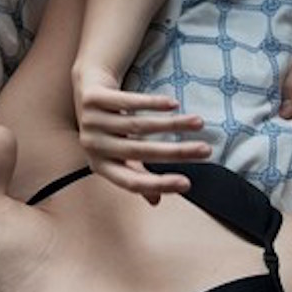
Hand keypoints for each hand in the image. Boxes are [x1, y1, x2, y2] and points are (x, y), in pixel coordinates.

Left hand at [74, 68, 210, 203]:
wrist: (86, 89)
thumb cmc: (109, 127)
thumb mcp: (119, 152)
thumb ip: (136, 173)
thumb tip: (155, 202)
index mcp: (100, 165)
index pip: (130, 182)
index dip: (158, 185)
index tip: (187, 184)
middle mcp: (93, 145)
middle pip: (139, 151)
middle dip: (176, 152)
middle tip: (206, 150)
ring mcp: (90, 121)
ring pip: (138, 125)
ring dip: (173, 124)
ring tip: (199, 122)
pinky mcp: (92, 98)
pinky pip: (128, 101)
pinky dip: (153, 103)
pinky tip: (173, 105)